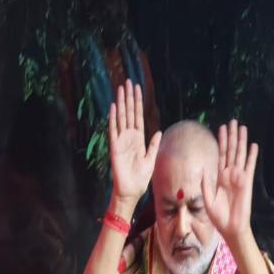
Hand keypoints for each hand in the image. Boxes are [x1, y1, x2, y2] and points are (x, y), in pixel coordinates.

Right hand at [108, 79, 161, 214]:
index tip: (137, 88)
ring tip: (120, 88)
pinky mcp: (115, 147)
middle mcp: (129, 137)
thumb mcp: (151, 159)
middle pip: (129, 113)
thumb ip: (154, 145)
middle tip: (128, 82)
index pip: (138, 116)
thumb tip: (159, 132)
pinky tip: (113, 107)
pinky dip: (113, 118)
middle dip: (129, 97)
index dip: (138, 102)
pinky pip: (113, 130)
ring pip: (121, 117)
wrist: (131, 191)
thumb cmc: (140, 178)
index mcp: (139, 139)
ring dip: (121, 103)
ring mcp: (121, 141)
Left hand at [201, 120, 258, 241]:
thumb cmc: (218, 216)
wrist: (230, 227)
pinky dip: (252, 156)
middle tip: (232, 121)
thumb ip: (205, 184)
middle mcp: (229, 174)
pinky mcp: (247, 183)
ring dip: (241, 141)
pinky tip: (253, 145)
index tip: (220, 128)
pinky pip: (250, 166)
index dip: (221, 141)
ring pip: (240, 155)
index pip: (220, 155)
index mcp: (219, 177)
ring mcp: (239, 177)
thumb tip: (203, 170)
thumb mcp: (207, 199)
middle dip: (231, 136)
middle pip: (230, 150)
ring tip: (242, 127)